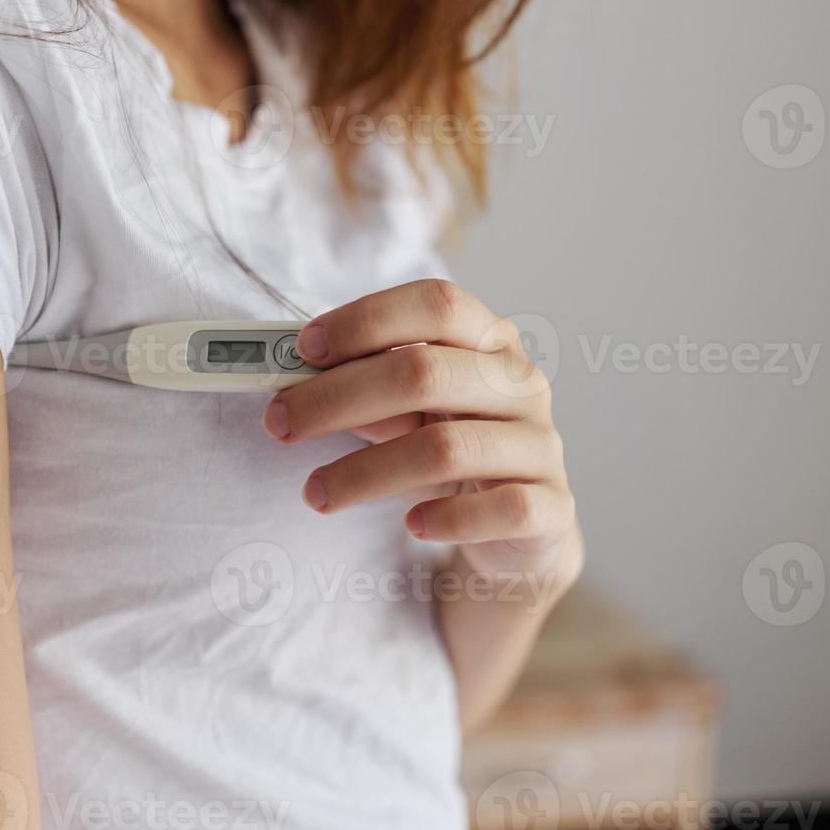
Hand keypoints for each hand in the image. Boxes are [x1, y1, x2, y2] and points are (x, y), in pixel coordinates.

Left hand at [262, 280, 578, 572]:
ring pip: (446, 448)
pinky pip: (499, 508)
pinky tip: (410, 525)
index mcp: (488, 340)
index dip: (367, 320)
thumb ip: (367, 393)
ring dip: (365, 472)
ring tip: (315, 493)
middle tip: (279, 424)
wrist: (521, 526)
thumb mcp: (408, 411)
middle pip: (425, 373)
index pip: (436, 304)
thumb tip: (302, 389)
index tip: (304, 349)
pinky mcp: (550, 506)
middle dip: (338, 398)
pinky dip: (446, 516)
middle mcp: (521, 383)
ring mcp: (540, 444)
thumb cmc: (451, 445)